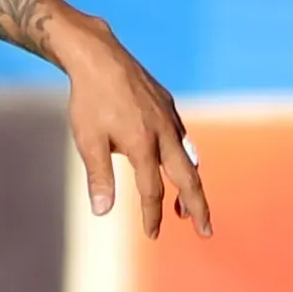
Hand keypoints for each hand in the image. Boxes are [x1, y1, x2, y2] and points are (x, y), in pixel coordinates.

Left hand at [54, 19, 209, 237]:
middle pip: (187, 178)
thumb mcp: (87, 141)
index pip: (152, 192)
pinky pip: (181, 136)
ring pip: (188, 157)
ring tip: (184, 207)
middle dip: (197, 207)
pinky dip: (183, 157)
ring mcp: (168, 117)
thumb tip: (102, 213)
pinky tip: (175, 162)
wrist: (98, 55)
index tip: (152, 236)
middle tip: (205, 230)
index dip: (152, 216)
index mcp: (143, 146)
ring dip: (189, 184)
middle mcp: (163, 133)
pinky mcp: (167, 104)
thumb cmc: (89, 100)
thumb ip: (100, 177)